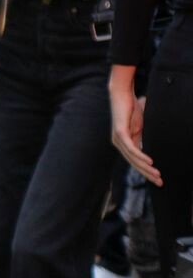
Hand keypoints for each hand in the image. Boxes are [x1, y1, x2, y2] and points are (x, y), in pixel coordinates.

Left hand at [109, 64, 158, 185]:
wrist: (122, 95)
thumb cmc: (132, 109)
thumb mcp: (140, 127)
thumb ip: (143, 137)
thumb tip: (151, 147)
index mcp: (124, 144)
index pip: (135, 163)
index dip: (146, 172)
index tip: (158, 180)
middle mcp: (118, 144)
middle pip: (134, 164)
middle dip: (147, 174)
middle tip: (160, 182)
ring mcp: (117, 139)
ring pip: (133, 158)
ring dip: (146, 167)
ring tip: (157, 174)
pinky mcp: (119, 133)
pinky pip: (131, 148)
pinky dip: (140, 155)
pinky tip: (149, 162)